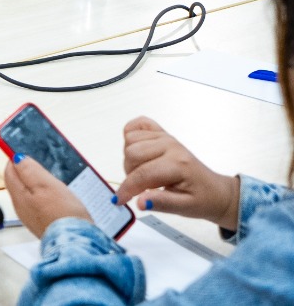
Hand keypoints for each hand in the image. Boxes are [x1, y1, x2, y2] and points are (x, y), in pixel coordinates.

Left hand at [4, 155, 92, 237]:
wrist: (78, 243)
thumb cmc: (63, 214)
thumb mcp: (46, 185)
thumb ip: (30, 171)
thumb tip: (17, 158)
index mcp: (19, 196)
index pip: (9, 171)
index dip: (16, 159)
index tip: (23, 150)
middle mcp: (22, 208)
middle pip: (18, 183)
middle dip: (26, 171)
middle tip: (40, 163)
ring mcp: (33, 218)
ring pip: (30, 195)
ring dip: (37, 185)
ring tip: (51, 179)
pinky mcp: (45, 225)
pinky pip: (41, 205)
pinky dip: (46, 197)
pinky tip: (58, 198)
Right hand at [115, 117, 240, 230]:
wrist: (215, 191)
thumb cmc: (202, 199)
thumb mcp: (185, 208)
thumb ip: (161, 203)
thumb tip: (139, 202)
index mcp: (178, 164)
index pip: (142, 174)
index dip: (127, 189)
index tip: (119, 200)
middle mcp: (170, 146)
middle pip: (132, 154)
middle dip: (130, 174)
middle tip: (141, 187)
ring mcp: (165, 137)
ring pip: (130, 141)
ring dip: (129, 159)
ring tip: (142, 173)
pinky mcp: (161, 134)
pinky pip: (136, 126)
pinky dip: (129, 136)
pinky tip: (137, 152)